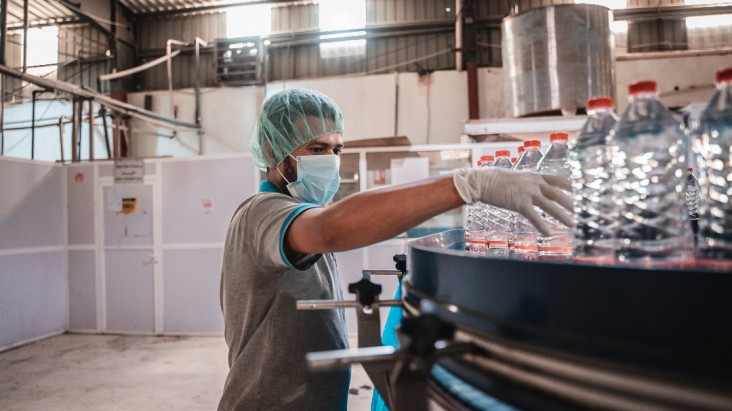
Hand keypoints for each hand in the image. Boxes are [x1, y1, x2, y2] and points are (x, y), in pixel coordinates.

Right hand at [453, 167, 573, 235]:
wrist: (483, 181)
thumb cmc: (497, 179)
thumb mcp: (517, 177)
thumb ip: (528, 182)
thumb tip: (535, 187)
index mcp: (535, 176)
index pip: (559, 180)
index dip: (572, 187)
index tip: (582, 193)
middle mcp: (535, 183)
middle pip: (559, 194)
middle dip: (572, 204)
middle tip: (583, 211)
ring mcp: (528, 193)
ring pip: (551, 206)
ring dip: (563, 216)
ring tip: (572, 224)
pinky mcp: (519, 203)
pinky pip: (534, 216)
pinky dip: (542, 225)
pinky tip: (548, 233)